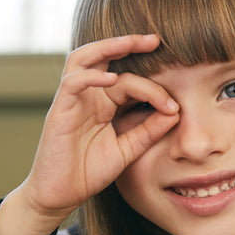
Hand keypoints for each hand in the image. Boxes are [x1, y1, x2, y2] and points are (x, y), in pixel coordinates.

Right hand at [0, 35, 178, 234]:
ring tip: (132, 42)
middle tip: (155, 39)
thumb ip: (148, 131)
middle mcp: (89, 97)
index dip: (154, 88)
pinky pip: (72, 83)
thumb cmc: (89, 172)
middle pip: (105, 57)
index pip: (130, 80)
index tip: (175, 106)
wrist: (61, 195)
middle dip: (129, 43)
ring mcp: (72, 101)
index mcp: (105, 104)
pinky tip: (111, 79)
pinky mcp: (59, 111)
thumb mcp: (127, 150)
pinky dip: (90, 76)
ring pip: (84, 59)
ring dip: (107, 47)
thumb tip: (175, 111)